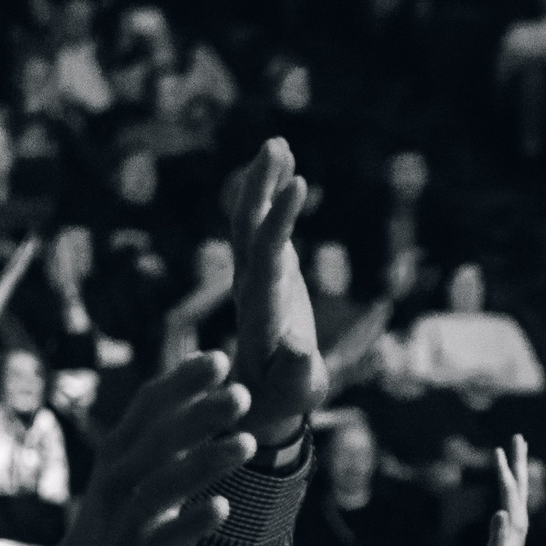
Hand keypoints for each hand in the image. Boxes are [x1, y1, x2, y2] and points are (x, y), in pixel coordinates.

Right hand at [33, 353, 254, 545]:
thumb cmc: (125, 519)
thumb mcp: (141, 472)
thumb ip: (169, 436)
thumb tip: (207, 391)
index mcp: (120, 452)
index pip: (148, 406)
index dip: (183, 381)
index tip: (221, 358)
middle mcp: (115, 479)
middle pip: (157, 438)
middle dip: (200, 413)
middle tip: (243, 393)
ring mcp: (121, 519)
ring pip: (161, 485)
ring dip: (204, 461)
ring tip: (248, 444)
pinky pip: (162, 539)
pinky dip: (191, 524)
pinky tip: (223, 508)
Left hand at [227, 139, 325, 452]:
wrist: (262, 400)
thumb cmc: (285, 398)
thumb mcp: (296, 389)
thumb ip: (294, 368)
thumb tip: (293, 343)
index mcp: (260, 307)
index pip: (265, 252)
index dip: (280, 217)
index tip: (298, 184)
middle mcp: (251, 286)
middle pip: (248, 226)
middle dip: (261, 187)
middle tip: (276, 146)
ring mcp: (255, 278)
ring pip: (251, 222)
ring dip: (262, 183)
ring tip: (278, 144)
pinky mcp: (266, 276)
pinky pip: (263, 229)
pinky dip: (273, 199)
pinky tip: (287, 172)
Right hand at [482, 434, 531, 545]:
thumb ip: (498, 535)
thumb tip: (501, 513)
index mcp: (515, 522)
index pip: (509, 490)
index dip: (502, 471)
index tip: (497, 451)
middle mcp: (519, 519)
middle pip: (519, 483)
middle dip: (518, 459)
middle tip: (518, 436)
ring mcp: (518, 523)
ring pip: (518, 489)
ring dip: (517, 468)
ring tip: (516, 451)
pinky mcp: (513, 528)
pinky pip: (514, 499)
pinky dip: (512, 485)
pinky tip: (510, 483)